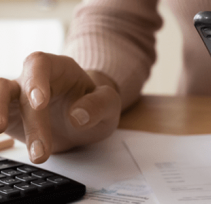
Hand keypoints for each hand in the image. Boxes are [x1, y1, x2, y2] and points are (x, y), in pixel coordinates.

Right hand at [1, 52, 120, 162]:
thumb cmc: (96, 105)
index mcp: (60, 68)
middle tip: (40, 152)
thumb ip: (98, 105)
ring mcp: (19, 97)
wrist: (86, 119)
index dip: (35, 81)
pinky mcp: (12, 116)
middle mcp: (35, 79)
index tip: (39, 104)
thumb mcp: (109, 104)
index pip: (40, 63)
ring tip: (1, 134)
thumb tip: (77, 117)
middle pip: (20, 89)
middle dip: (30, 122)